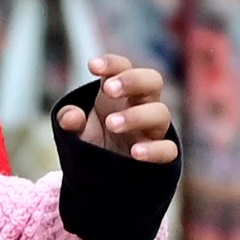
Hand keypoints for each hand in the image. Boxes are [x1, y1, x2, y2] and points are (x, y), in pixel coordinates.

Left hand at [56, 53, 179, 165]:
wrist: (107, 176)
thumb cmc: (96, 143)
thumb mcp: (78, 131)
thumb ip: (70, 121)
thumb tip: (70, 117)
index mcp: (122, 93)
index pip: (123, 67)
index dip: (111, 63)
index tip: (92, 67)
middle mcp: (142, 105)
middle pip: (152, 80)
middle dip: (132, 80)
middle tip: (109, 90)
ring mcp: (154, 130)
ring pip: (161, 113)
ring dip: (136, 116)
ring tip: (111, 124)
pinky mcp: (161, 155)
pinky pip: (169, 149)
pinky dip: (155, 149)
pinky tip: (135, 153)